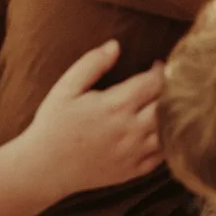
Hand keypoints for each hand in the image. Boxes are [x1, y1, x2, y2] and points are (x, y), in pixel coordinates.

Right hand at [22, 40, 164, 198]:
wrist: (43, 169)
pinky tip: (161, 130)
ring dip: (172, 115)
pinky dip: (168, 141)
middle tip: (167, 82)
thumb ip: (92, 63)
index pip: (154, 82)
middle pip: (167, 104)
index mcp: (116, 105)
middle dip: (171, 90)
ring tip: (166, 104)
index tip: (157, 63)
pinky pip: (163, 156)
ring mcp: (134, 153)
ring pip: (169, 130)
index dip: (161, 69)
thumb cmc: (53, 124)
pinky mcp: (133, 171)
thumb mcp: (66, 88)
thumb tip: (116, 45)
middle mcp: (130, 130)